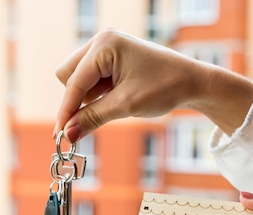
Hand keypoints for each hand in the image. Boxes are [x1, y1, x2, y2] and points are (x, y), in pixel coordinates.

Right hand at [54, 29, 252, 141]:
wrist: (193, 82)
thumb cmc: (164, 88)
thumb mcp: (126, 106)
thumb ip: (93, 118)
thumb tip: (67, 134)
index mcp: (104, 45)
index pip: (73, 82)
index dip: (67, 111)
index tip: (59, 135)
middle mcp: (101, 41)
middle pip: (68, 76)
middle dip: (77, 99)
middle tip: (96, 117)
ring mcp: (106, 48)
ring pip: (78, 78)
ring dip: (88, 97)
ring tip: (117, 103)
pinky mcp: (112, 58)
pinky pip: (92, 79)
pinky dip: (97, 94)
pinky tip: (117, 99)